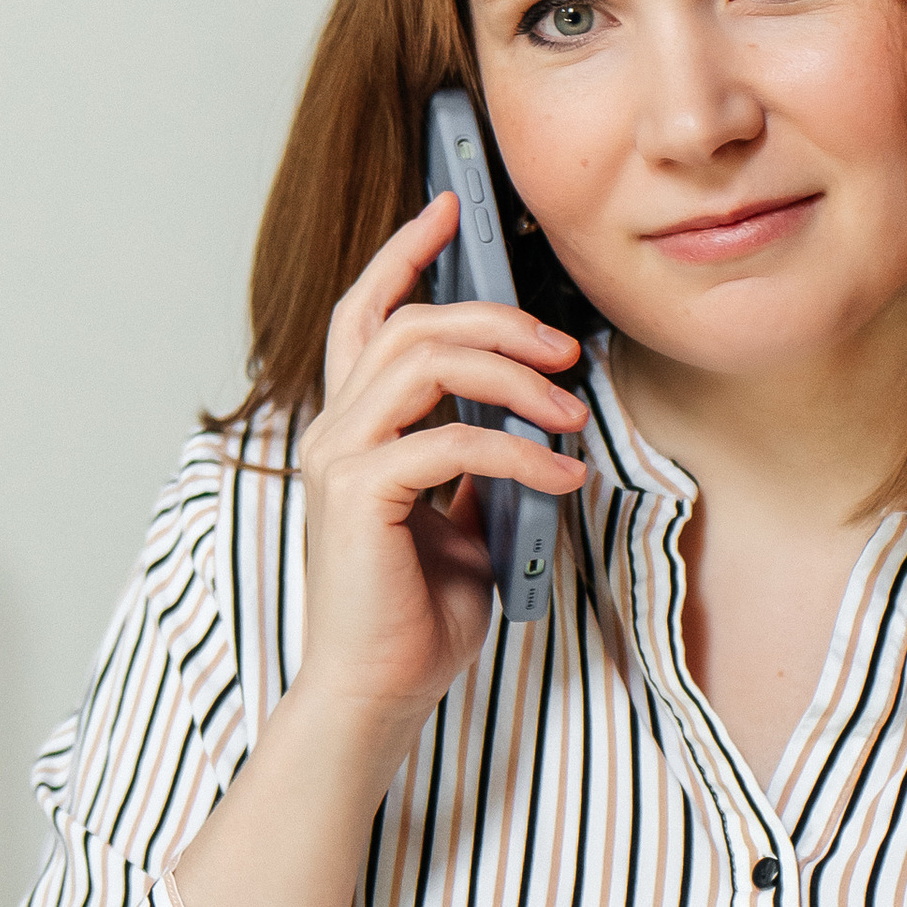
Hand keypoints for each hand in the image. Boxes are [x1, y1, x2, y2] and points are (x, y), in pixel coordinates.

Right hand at [86, 201, 589, 906]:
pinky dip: (518, 453)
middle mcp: (334, 433)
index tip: (453, 204)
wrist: (373, 702)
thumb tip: (535, 418)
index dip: (406, 253)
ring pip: (420, 362)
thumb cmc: (415, 621)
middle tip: (564, 345)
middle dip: (492, 315)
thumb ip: (477, 463)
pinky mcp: (361, 502)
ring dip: (509, 374)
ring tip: (572, 409)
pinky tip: (565, 478)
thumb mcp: (462, 523)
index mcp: (354, 430)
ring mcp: (339, 463)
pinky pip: (449, 444)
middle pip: (404, 324)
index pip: (367, 315)